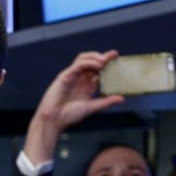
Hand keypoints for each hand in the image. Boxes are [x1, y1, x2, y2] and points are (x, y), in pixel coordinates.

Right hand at [22, 50, 125, 165]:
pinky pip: (78, 65)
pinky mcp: (65, 75)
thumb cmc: (69, 115)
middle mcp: (80, 78)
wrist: (54, 120)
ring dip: (95, 57)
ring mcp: (72, 76)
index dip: (108, 64)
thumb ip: (105, 102)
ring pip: (84, 59)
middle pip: (92, 61)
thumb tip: (122, 98)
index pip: (99, 70)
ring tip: (105, 60)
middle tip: (114, 55)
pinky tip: (97, 65)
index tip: (118, 60)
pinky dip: (88, 63)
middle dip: (103, 56)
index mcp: (87, 85)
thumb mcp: (92, 107)